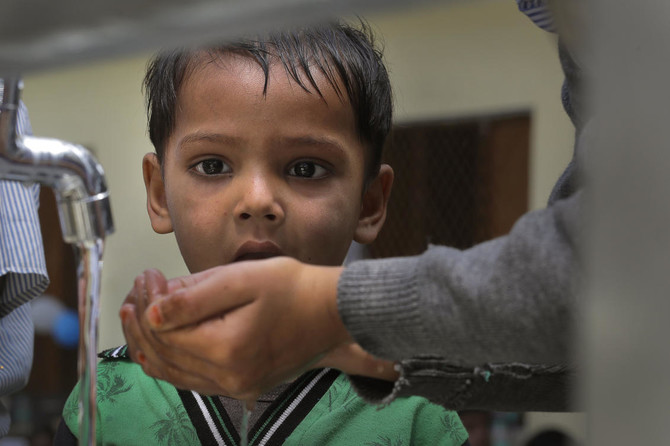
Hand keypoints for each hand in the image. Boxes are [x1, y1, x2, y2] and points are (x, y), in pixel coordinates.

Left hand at [121, 257, 356, 400]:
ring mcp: (237, 387)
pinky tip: (159, 343)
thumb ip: (194, 297)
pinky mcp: (242, 386)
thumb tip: (151, 312)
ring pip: (173, 372)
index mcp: (228, 349)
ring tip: (136, 314)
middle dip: (141, 321)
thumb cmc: (294, 288)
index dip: (147, 302)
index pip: (165, 331)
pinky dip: (170, 361)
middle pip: (164, 354)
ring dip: (149, 343)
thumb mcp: (242, 279)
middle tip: (138, 290)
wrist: (333, 311)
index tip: (148, 275)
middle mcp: (230, 378)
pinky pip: (192, 380)